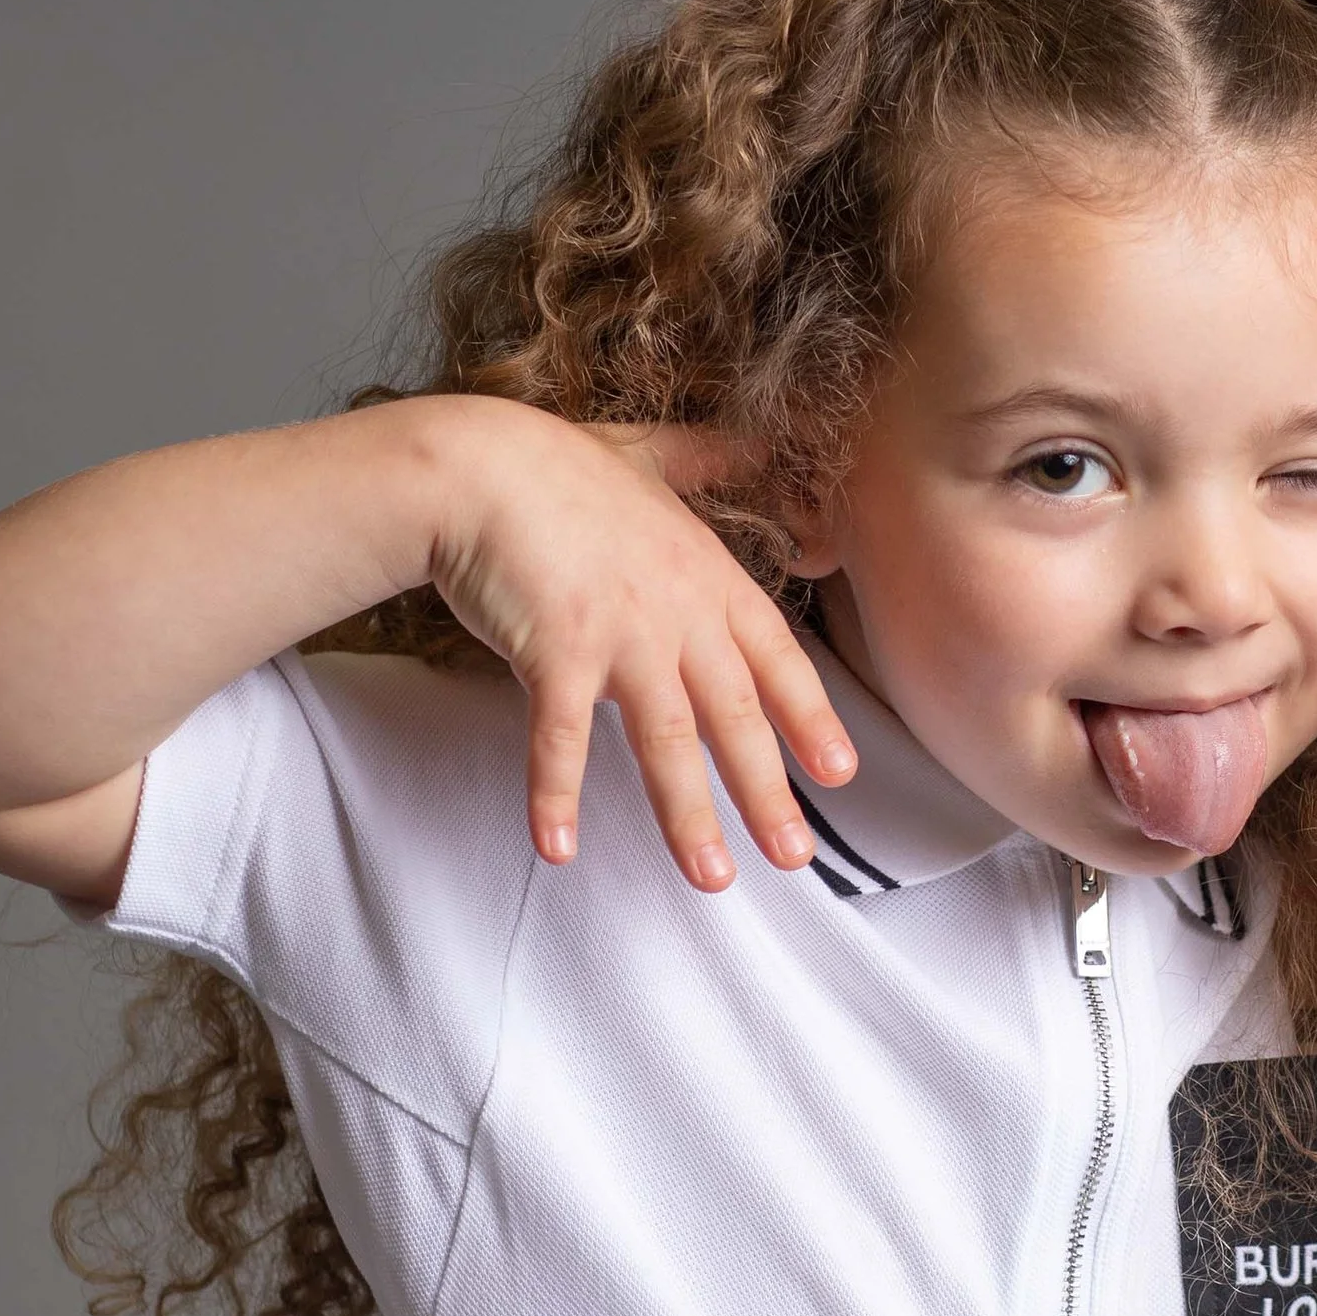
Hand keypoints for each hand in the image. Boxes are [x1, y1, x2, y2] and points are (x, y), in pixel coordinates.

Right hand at [423, 399, 855, 889]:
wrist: (476, 461)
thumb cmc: (557, 462)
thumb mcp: (652, 452)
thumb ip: (710, 458)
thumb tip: (760, 437)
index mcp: (705, 575)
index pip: (775, 658)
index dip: (809, 718)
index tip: (840, 774)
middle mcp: (677, 611)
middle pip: (735, 716)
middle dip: (767, 792)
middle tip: (795, 859)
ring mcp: (619, 633)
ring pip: (667, 739)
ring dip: (688, 814)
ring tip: (713, 878)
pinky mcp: (554, 651)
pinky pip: (558, 738)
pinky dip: (557, 794)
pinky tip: (558, 850)